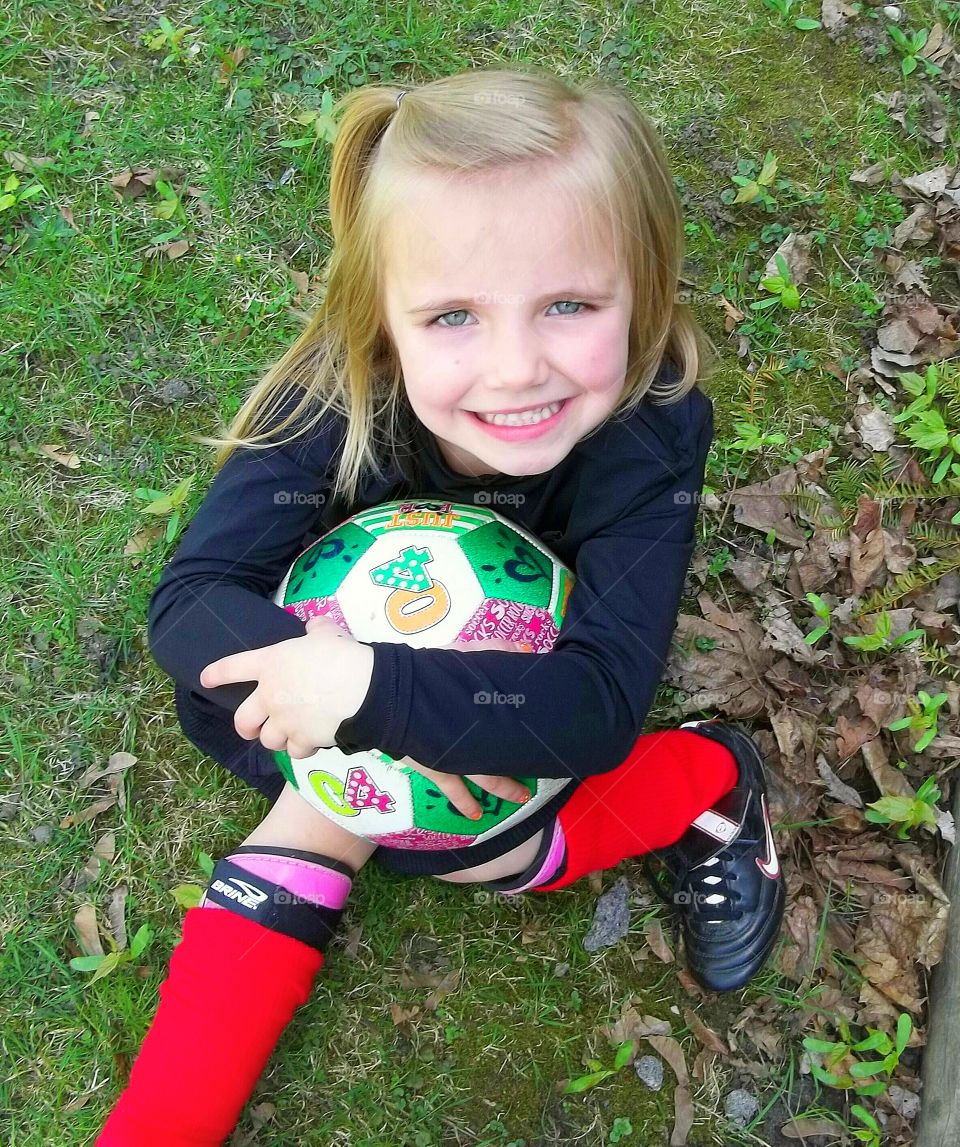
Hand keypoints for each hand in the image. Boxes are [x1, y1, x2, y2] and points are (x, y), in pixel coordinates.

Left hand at [199, 615, 374, 760]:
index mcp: (270, 664)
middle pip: (243, 720)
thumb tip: (315, 627)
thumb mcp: (327, 633)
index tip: (206, 679)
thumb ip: (316, 631)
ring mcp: (284, 721)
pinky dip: (301, 748)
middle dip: (245, 727)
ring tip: (290, 734)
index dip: (217, 674)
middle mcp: (270, 695)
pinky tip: (311, 742)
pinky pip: (295, 751)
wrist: (362, 687)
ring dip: (277, 739)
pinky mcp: (302, 739)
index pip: (233, 668)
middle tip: (252, 729)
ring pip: (269, 740)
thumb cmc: (342, 654)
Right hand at [399, 636, 534, 818]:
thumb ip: (490, 650)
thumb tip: (522, 648)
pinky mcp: (435, 767)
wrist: (386, 696)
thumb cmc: (424, 673)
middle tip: (540, 776)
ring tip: (519, 799)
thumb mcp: (459, 653)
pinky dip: (465, 802)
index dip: (528, 735)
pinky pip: (454, 790)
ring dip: (502, 788)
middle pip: (502, 756)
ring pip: (484, 778)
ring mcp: (454, 756)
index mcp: (480, 712)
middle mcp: (472, 738)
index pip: (510, 726)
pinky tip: (475, 815)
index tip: (545, 744)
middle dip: (521, 767)